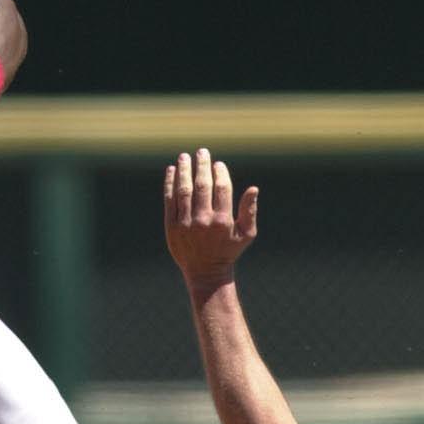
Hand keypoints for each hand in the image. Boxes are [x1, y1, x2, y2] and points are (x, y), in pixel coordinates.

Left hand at [163, 149, 257, 290]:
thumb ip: (249, 210)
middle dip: (202, 166)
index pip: (221, 189)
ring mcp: (185, 223)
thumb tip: (253, 188)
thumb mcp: (246, 233)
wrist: (204, 271)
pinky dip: (170, 183)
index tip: (218, 163)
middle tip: (201, 152)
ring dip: (184, 171)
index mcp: (223, 221)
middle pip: (202, 186)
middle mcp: (203, 221)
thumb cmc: (228, 250)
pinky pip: (169, 200)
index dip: (220, 173)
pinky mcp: (171, 226)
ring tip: (184, 157)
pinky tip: (172, 171)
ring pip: (184, 190)